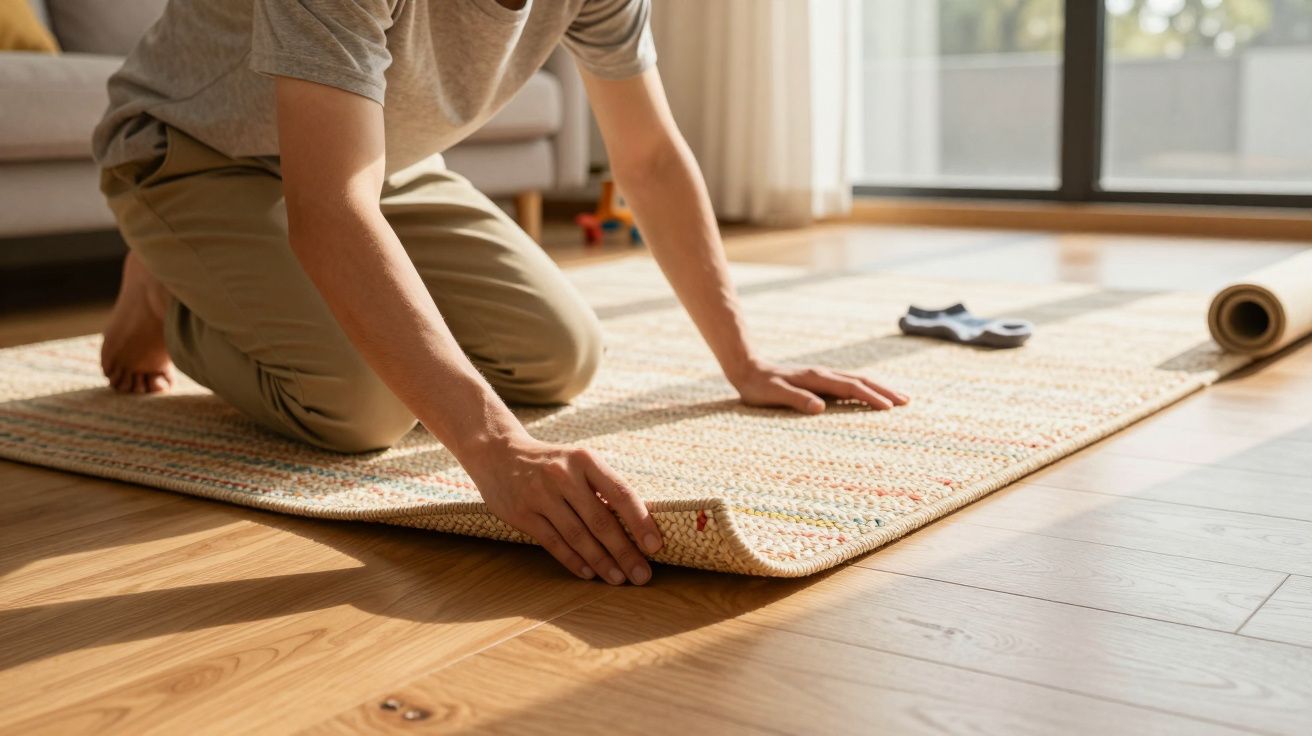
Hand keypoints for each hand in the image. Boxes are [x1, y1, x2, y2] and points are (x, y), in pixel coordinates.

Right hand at [466, 434, 662, 584]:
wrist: (498, 453)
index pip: (620, 493)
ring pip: (578, 537)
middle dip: (625, 552)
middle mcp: (563, 475)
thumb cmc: (551, 462)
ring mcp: (540, 495)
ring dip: (602, 562)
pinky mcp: (522, 513)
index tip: (655, 546)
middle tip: (642, 575)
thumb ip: (602, 487)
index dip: (640, 521)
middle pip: (601, 521)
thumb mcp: (578, 461)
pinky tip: (589, 574)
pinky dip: (574, 561)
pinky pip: (554, 543)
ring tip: (619, 579)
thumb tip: (638, 523)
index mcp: (585, 459)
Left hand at [730, 360, 908, 414]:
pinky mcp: (819, 380)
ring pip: (857, 380)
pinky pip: (848, 383)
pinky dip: (865, 388)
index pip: (850, 387)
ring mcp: (822, 376)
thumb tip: (820, 408)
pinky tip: (870, 396)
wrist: (747, 368)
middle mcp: (823, 374)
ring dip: (878, 388)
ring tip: (897, 398)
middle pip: (861, 380)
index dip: (870, 397)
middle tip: (907, 402)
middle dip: (884, 390)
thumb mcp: (773, 395)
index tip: (889, 408)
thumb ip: (797, 400)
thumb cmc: (758, 387)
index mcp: (816, 378)